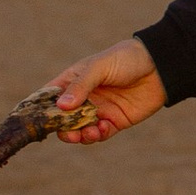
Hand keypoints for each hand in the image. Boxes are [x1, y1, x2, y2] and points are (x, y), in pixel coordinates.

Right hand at [50, 38, 165, 144]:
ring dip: (80, 135)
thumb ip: (81, 85)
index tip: (36, 121)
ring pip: (80, 130)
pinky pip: (101, 134)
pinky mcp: (115, 122)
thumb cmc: (126, 59)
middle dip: (62, 128)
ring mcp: (98, 110)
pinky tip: (103, 129)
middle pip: (63, 119)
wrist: (160, 66)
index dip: (41, 109)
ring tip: (89, 132)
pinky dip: (98, 135)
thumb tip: (61, 106)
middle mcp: (83, 98)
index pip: (50, 97)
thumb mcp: (100, 67)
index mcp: (73, 81)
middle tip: (68, 132)